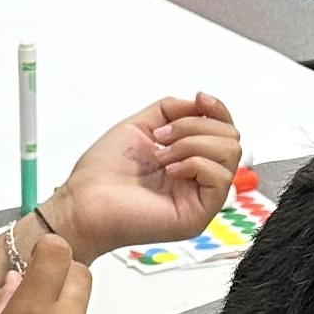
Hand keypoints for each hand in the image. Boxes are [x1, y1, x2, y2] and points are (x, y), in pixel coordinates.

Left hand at [56, 93, 240, 256]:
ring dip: (192, 144)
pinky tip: (169, 169)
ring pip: (230, 153)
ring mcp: (200, 197)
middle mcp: (198, 179)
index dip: (216, 110)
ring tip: (162, 156)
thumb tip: (199, 103)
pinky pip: (220, 177)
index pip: (224, 130)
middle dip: (196, 126)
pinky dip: (194, 163)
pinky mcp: (199, 214)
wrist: (82, 203)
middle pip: (231, 138)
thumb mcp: (140, 126)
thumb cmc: (102, 174)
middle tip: (162, 138)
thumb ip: (171, 110)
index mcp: (188, 159)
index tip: (199, 98)